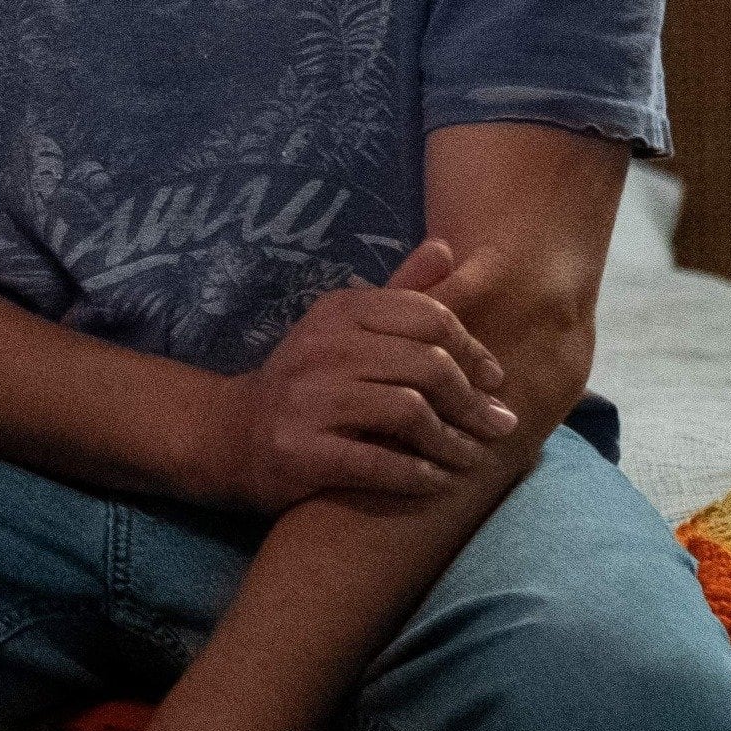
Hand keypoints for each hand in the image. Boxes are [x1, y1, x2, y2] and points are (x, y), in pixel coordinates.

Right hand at [217, 240, 516, 510]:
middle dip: (474, 401)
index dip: (473, 349)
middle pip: (427, 366)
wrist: (231, 433)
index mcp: (340, 311)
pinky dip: (419, 476)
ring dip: (454, 442)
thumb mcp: (344, 326)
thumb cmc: (306, 381)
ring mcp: (309, 400)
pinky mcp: (302, 451)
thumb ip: (398, 292)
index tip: (495, 380)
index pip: (429, 317)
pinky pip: (379, 464)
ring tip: (475, 458)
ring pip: (409, 413)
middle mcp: (323, 348)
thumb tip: (448, 248)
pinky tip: (438, 482)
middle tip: (500, 426)